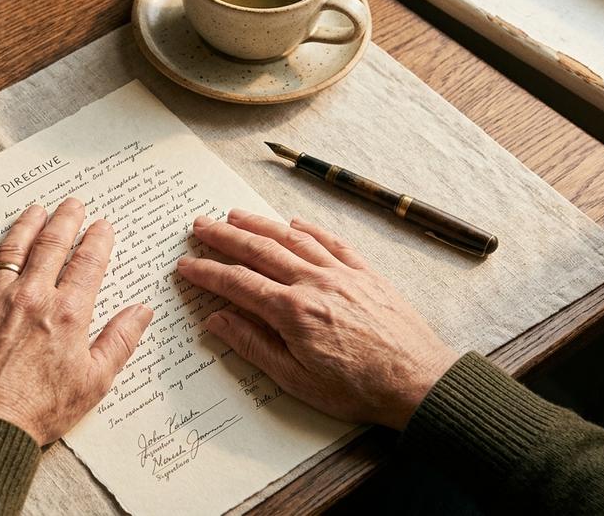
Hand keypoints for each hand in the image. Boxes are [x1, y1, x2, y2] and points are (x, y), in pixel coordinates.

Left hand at [0, 198, 153, 444]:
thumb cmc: (40, 410)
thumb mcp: (94, 381)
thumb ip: (120, 341)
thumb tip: (141, 311)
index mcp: (68, 313)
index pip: (88, 262)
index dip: (98, 239)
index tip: (103, 225)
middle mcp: (31, 297)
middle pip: (51, 244)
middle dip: (65, 219)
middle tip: (73, 204)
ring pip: (12, 249)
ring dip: (26, 225)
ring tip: (36, 209)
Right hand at [177, 209, 457, 429]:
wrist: (418, 381)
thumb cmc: (358, 389)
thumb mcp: (296, 379)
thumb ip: (253, 345)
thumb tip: (217, 320)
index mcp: (292, 311)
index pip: (238, 283)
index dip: (207, 273)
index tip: (185, 265)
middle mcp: (314, 283)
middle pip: (260, 250)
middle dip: (225, 236)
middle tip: (199, 225)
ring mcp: (342, 274)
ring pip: (292, 239)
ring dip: (260, 224)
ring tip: (234, 214)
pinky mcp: (366, 274)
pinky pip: (332, 242)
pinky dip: (309, 229)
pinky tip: (293, 223)